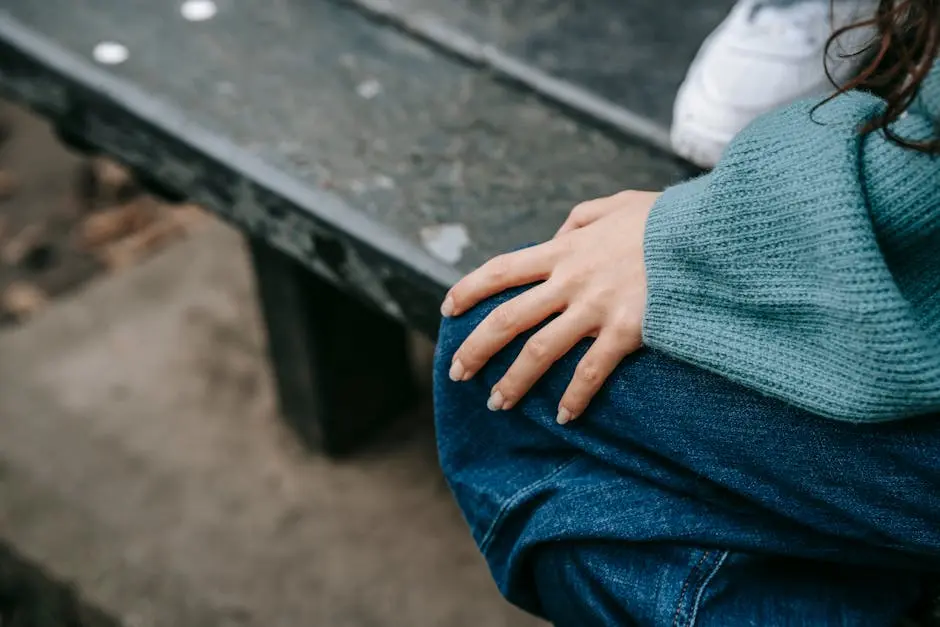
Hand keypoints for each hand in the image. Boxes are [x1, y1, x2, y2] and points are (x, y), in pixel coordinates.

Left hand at [441, 190, 659, 423]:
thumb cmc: (663, 220)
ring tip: (496, 403)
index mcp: (564, 251)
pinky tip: (563, 417)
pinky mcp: (626, 331)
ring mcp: (596, 308)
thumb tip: (557, 237)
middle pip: (507, 318)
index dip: (469, 290)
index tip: (448, 309)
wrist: (706, 234)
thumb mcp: (615, 205)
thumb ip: (579, 221)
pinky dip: (574, 397)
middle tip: (456, 372)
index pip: (501, 270)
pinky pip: (591, 372)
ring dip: (513, 381)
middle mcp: (571, 282)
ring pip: (540, 351)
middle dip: (475, 348)